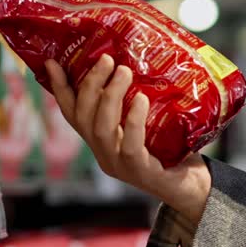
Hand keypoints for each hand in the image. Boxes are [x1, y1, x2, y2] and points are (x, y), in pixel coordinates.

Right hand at [46, 55, 211, 224]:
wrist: (193, 187)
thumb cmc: (171, 150)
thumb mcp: (149, 122)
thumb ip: (134, 101)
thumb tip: (131, 61)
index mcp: (101, 141)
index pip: (72, 113)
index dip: (60, 89)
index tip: (52, 63)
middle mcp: (103, 154)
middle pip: (84, 117)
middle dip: (91, 85)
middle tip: (106, 59)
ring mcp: (119, 166)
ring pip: (102, 129)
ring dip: (110, 97)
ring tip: (123, 72)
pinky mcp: (141, 173)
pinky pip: (130, 146)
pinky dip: (133, 120)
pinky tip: (140, 99)